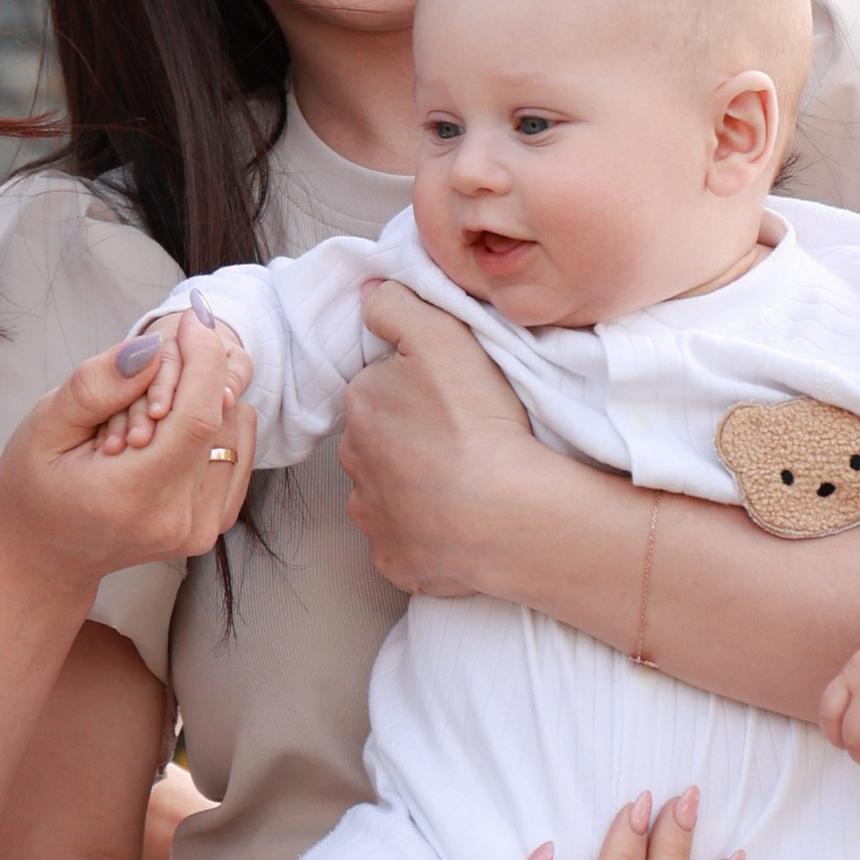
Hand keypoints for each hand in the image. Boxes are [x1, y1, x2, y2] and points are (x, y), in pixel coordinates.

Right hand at [0, 329, 254, 591]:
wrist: (43, 557)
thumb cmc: (34, 488)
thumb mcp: (45, 427)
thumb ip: (97, 385)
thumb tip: (152, 347)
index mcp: (132, 497)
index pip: (197, 417)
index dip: (203, 357)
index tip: (193, 318)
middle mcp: (176, 519)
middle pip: (219, 419)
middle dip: (193, 375)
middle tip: (146, 372)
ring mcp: (198, 529)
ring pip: (235, 431)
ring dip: (202, 402)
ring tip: (149, 413)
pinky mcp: (210, 526)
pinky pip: (236, 453)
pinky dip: (212, 427)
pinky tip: (171, 430)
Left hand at [339, 282, 540, 595]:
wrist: (505, 514)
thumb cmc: (476, 423)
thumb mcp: (441, 336)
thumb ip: (396, 306)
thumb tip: (369, 297)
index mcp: (360, 408)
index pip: (380, 390)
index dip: (416, 390)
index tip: (451, 399)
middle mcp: (354, 465)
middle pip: (380, 443)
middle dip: (410, 440)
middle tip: (461, 440)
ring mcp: (373, 520)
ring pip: (390, 493)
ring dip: (417, 488)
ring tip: (466, 482)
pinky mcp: (395, 562)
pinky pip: (407, 542)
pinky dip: (428, 534)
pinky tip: (461, 523)